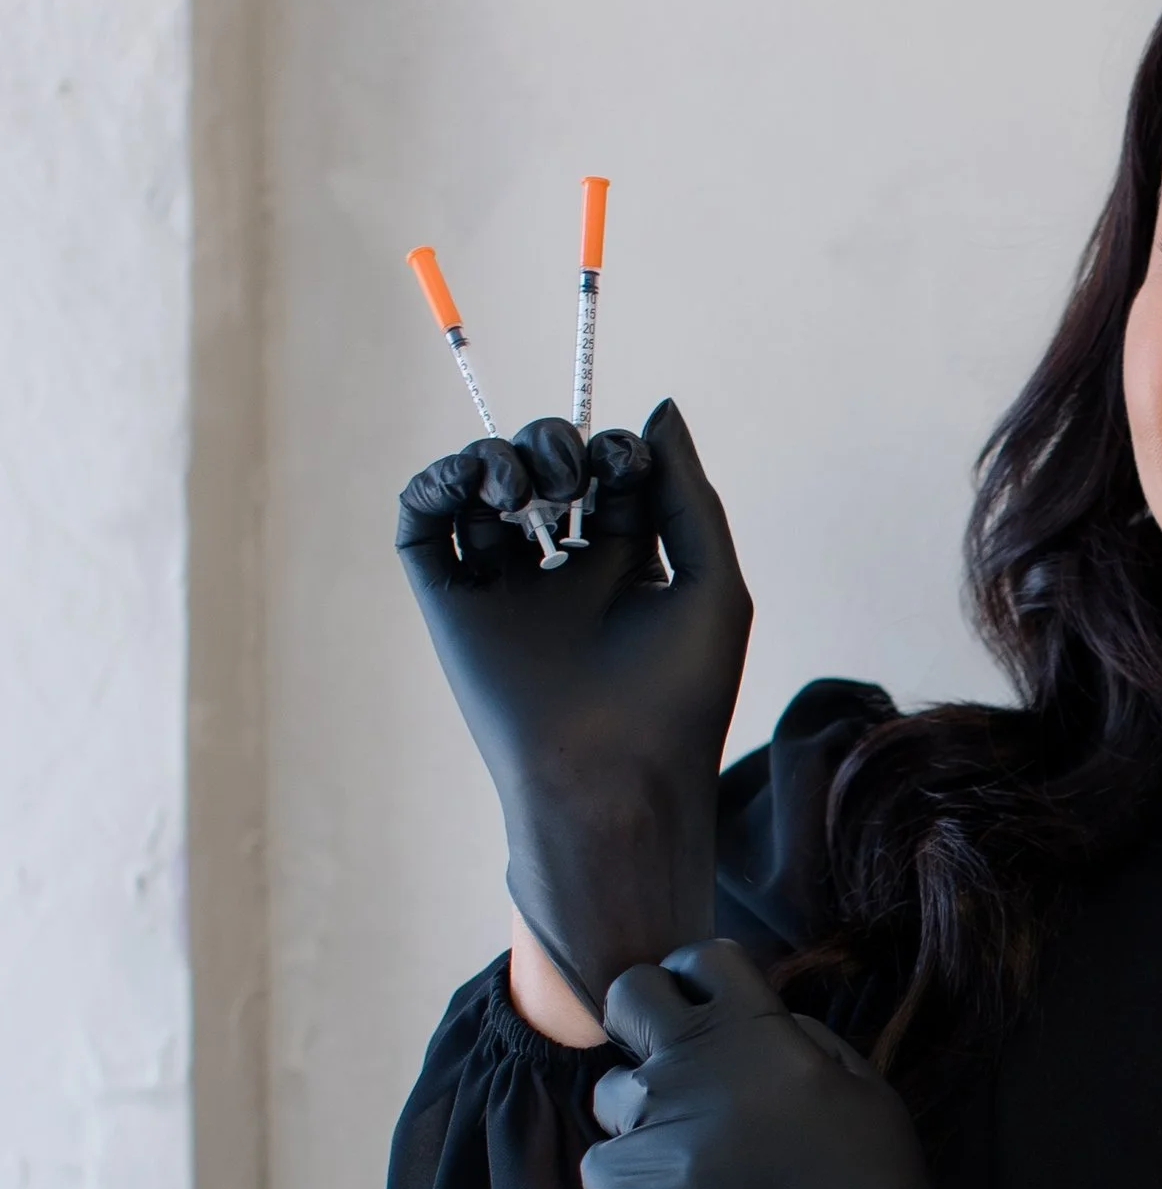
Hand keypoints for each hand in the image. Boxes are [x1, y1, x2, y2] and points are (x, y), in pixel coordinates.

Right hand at [397, 400, 750, 1007]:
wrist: (612, 777)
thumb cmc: (677, 694)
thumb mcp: (712, 583)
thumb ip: (688, 492)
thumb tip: (658, 411)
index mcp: (629, 572)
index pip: (611, 479)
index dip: (613, 452)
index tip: (622, 467)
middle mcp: (562, 577)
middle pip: (545, 474)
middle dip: (553, 444)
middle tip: (567, 474)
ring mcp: (504, 591)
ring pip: (482, 491)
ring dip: (499, 457)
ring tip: (524, 488)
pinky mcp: (451, 607)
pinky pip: (423, 528)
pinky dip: (434, 484)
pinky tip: (473, 486)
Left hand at [582, 941, 1000, 1188]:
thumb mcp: (864, 1088)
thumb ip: (800, 1037)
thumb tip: (747, 1020)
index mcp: (761, 1036)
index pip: (699, 960)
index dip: (700, 982)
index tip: (705, 1010)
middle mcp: (699, 1071)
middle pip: (629, 997)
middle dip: (645, 1018)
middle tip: (672, 1061)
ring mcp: (659, 1135)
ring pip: (610, 1091)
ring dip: (642, 1114)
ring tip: (691, 1155)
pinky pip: (601, 1165)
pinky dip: (630, 1180)